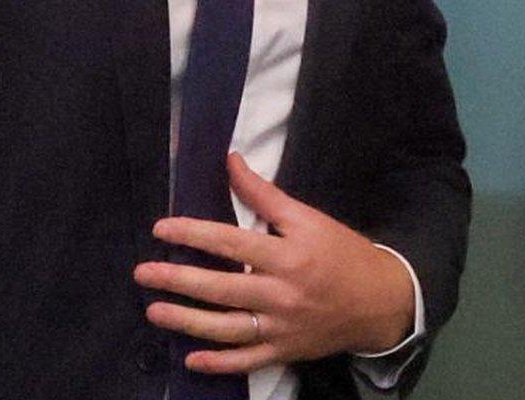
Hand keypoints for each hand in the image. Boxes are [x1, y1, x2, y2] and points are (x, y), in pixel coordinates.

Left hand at [133, 153, 413, 375]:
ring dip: (188, 322)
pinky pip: (248, 361)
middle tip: (143, 273)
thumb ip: (264, 193)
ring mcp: (282, 327)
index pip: (230, 243)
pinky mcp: (286, 351)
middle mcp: (282, 294)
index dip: (192, 234)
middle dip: (178, 281)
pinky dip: (220, 364)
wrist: (382, 302)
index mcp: (286, 256)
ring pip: (228, 329)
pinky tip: (190, 360)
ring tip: (154, 311)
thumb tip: (229, 160)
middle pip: (221, 288)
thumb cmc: (340, 253)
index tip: (160, 229)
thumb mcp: (307, 217)